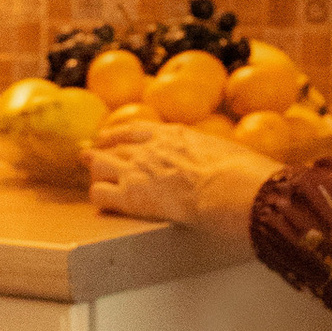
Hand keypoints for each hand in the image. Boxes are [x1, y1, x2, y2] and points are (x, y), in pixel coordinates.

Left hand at [86, 122, 275, 247]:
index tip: (109, 135)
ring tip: (89, 172)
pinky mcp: (130, 196)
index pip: (137, 130)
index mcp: (173, 136)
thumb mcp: (228, 154)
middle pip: (114, 146)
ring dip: (94, 168)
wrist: (230, 186)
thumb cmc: (242, 173)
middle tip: (91, 155)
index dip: (119, 133)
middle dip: (102, 150)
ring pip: (99, 164)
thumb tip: (236, 165)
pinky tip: (100, 201)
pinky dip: (97, 196)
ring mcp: (136, 170)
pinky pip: (100, 193)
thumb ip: (218, 157)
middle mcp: (150, 149)